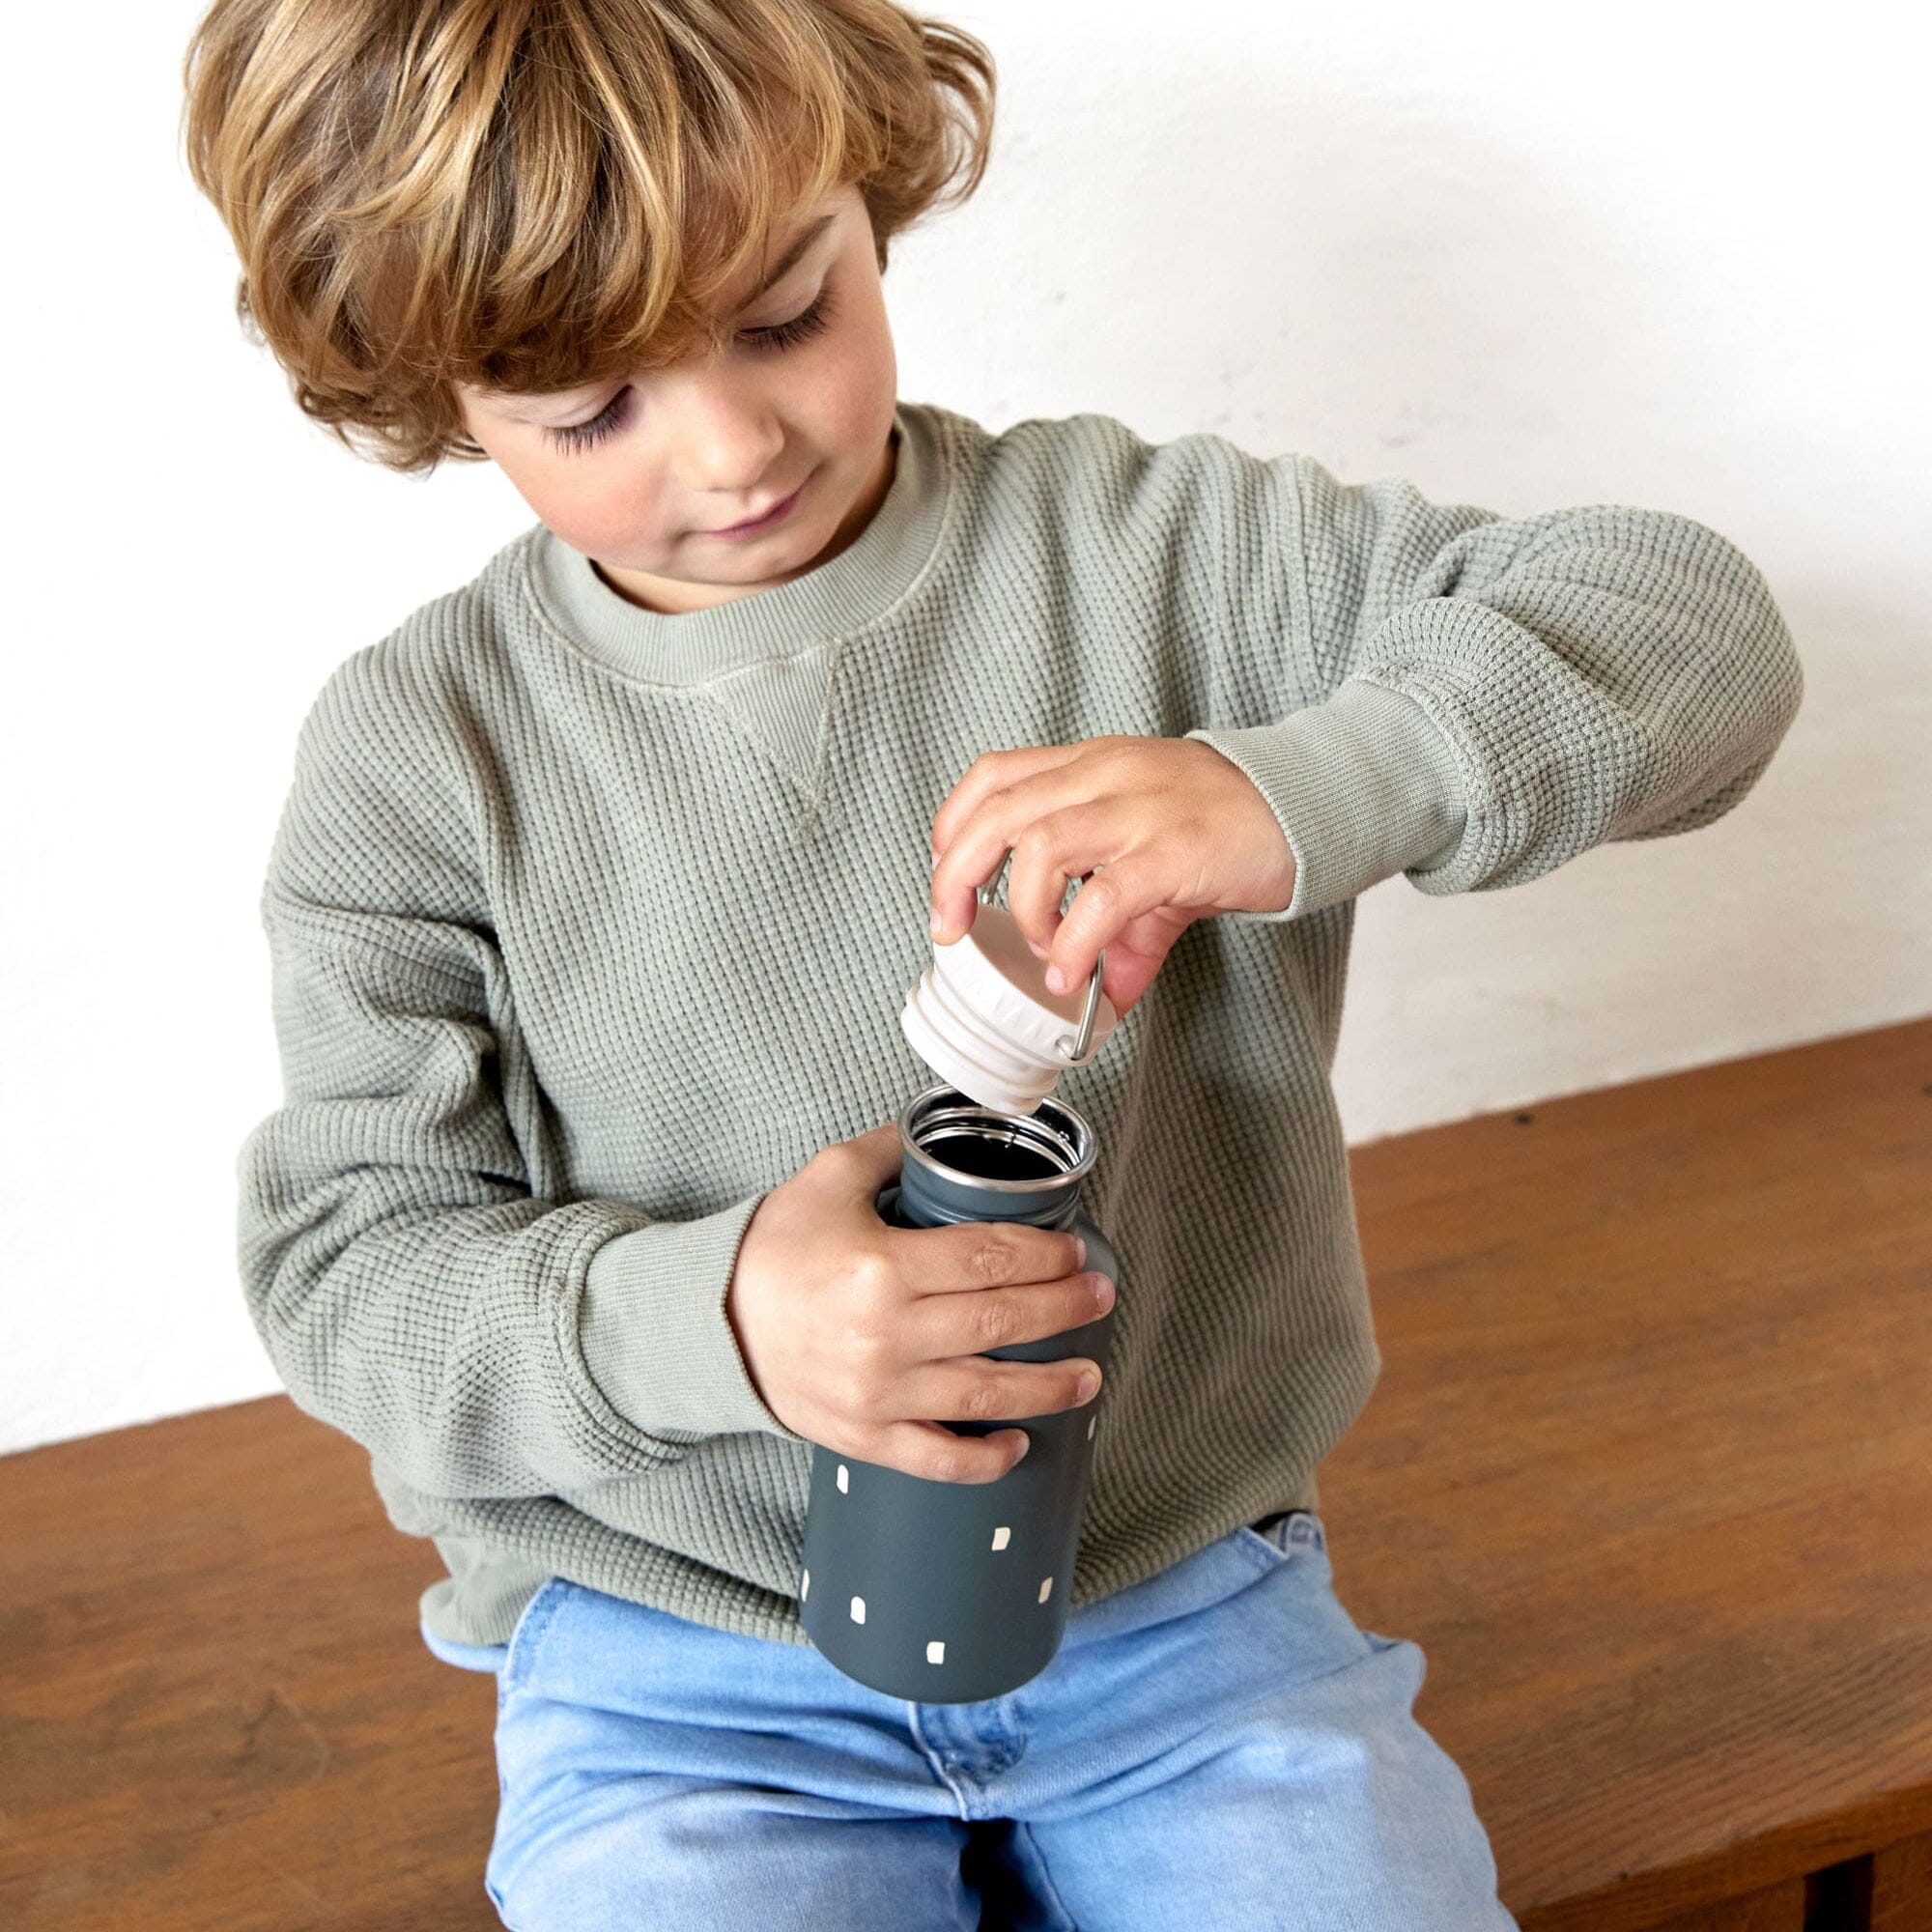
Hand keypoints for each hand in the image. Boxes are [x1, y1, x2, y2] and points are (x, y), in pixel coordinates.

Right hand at [726, 1123, 1111, 1482]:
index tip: (1075, 1251)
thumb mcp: (826, 1178)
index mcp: (882, 1266)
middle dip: (1064, 1308)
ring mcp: (878, 1393)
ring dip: (1049, 1387)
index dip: (1044, 1254)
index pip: (989, 1258)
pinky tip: (1018, 1445)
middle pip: (1001, 1319)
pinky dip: (982, 1460)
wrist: (709, 1323)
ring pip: (986, 1393)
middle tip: (1101, 1295)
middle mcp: (886, 1335)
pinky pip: (937, 1458)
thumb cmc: (772, 1249)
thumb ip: (890, 1149)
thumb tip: (943, 1123)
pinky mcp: (863, 1437)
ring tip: (1089, 1374)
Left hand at [929, 735, 1294, 1015]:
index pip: (992, 775)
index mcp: (1088, 767)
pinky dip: (1075, 941)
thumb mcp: (1153, 862)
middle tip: (953, 928)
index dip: (953, 828)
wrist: (1306, 805)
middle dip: (957, 875)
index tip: (948, 881)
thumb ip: (1115, 929)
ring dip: (1024, 908)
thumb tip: (1096, 998)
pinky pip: (1105, 895)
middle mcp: (1104, 777)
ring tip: (1041, 948)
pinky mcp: (1176, 850)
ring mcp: (1140, 809)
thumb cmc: (1224, 824)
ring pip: (1041, 845)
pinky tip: (1074, 973)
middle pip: (997, 811)